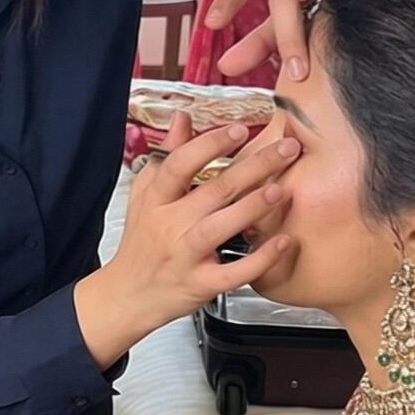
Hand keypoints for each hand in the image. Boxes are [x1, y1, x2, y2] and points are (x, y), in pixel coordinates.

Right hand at [74, 112, 298, 368]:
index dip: (208, 145)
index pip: (179, 165)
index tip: (239, 129)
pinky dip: (260, 259)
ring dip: (252, 208)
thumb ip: (166, 157)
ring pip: (220, 228)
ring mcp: (185, 256)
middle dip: (252, 167)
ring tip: (281, 190)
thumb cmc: (142, 243)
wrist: (128, 295)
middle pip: (213, 191)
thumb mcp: (145, 196)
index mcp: (157, 199)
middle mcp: (170, 225)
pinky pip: (233, 272)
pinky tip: (283, 241)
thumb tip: (183, 119)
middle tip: (287, 148)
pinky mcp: (200, 285)